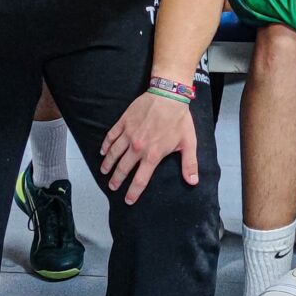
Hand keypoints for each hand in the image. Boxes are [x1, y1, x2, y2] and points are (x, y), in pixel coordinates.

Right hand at [100, 86, 199, 202]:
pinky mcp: (123, 122)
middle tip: (112, 187)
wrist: (168, 95)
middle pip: (123, 169)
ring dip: (108, 164)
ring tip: (104, 172)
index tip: (128, 200)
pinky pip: (111, 136)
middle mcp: (138, 147)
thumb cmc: (179, 119)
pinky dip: (106, 145)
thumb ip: (189, 164)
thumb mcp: (188, 143)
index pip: (140, 179)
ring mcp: (129, 134)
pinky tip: (103, 151)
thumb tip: (193, 182)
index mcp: (153, 155)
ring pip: (114, 153)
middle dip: (116, 180)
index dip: (133, 192)